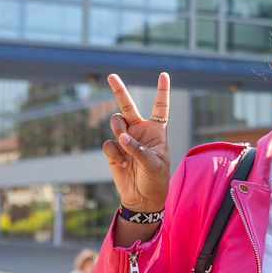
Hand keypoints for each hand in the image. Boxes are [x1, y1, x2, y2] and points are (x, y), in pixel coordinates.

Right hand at [102, 72, 170, 211]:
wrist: (141, 198)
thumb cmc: (155, 179)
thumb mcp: (153, 164)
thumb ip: (138, 149)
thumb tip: (121, 137)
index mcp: (156, 130)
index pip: (160, 107)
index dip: (162, 90)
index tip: (163, 74)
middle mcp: (140, 130)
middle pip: (128, 106)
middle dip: (119, 90)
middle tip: (111, 75)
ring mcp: (125, 139)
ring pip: (115, 122)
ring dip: (118, 131)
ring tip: (125, 146)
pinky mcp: (113, 150)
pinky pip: (108, 143)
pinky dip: (114, 153)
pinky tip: (122, 164)